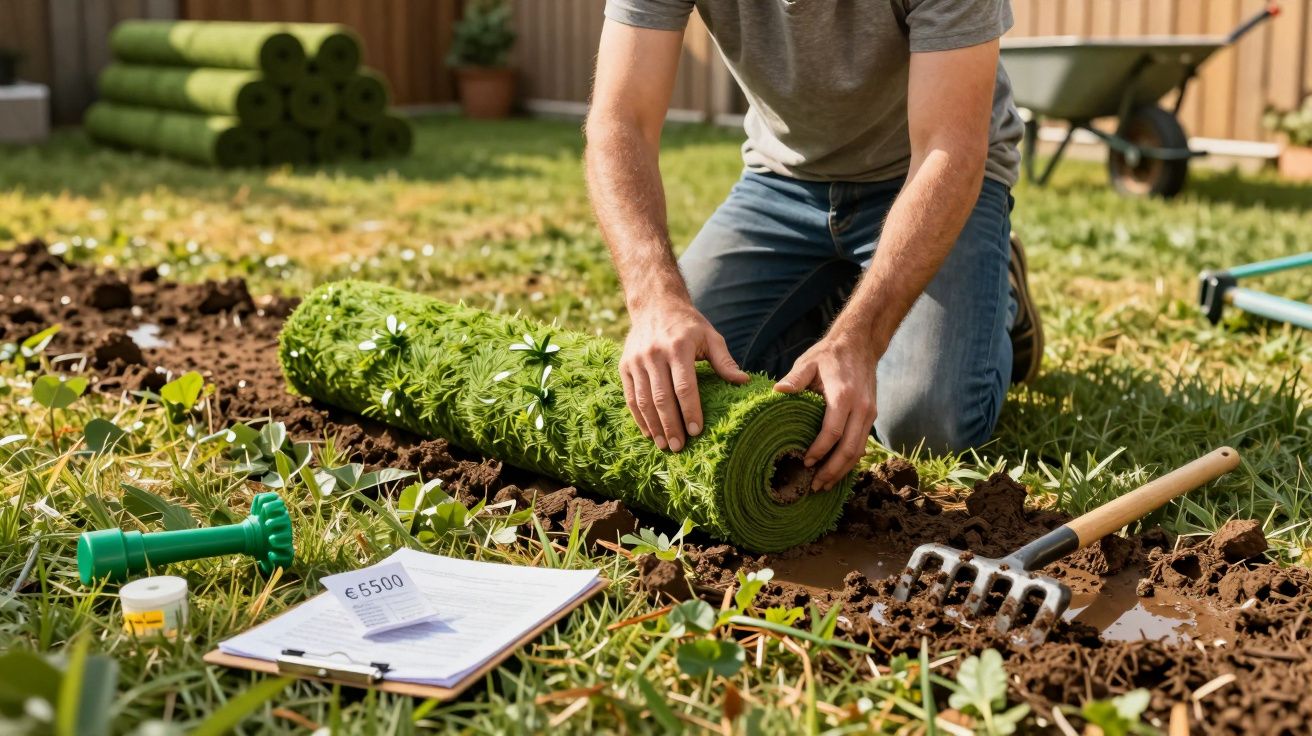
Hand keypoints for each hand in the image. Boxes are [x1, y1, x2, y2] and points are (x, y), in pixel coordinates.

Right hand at [621, 301, 748, 451]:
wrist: (655, 305)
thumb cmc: (688, 325)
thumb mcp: (710, 336)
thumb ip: (725, 361)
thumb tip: (743, 381)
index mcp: (678, 347)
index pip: (684, 386)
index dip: (690, 411)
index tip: (696, 431)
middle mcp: (654, 354)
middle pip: (662, 397)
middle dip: (671, 425)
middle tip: (680, 447)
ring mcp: (636, 360)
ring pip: (643, 400)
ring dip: (654, 426)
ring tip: (665, 445)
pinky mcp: (624, 366)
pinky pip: (630, 397)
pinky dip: (639, 417)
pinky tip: (649, 433)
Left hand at [774, 334, 879, 490]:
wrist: (860, 344)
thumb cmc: (830, 355)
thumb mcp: (809, 362)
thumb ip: (795, 378)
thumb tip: (778, 392)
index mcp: (844, 396)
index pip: (833, 432)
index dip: (820, 451)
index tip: (805, 462)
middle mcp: (861, 408)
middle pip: (850, 449)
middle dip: (833, 470)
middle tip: (815, 486)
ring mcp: (869, 413)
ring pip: (859, 450)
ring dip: (843, 470)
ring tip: (825, 485)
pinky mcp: (871, 415)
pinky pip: (862, 443)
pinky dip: (850, 460)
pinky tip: (837, 470)